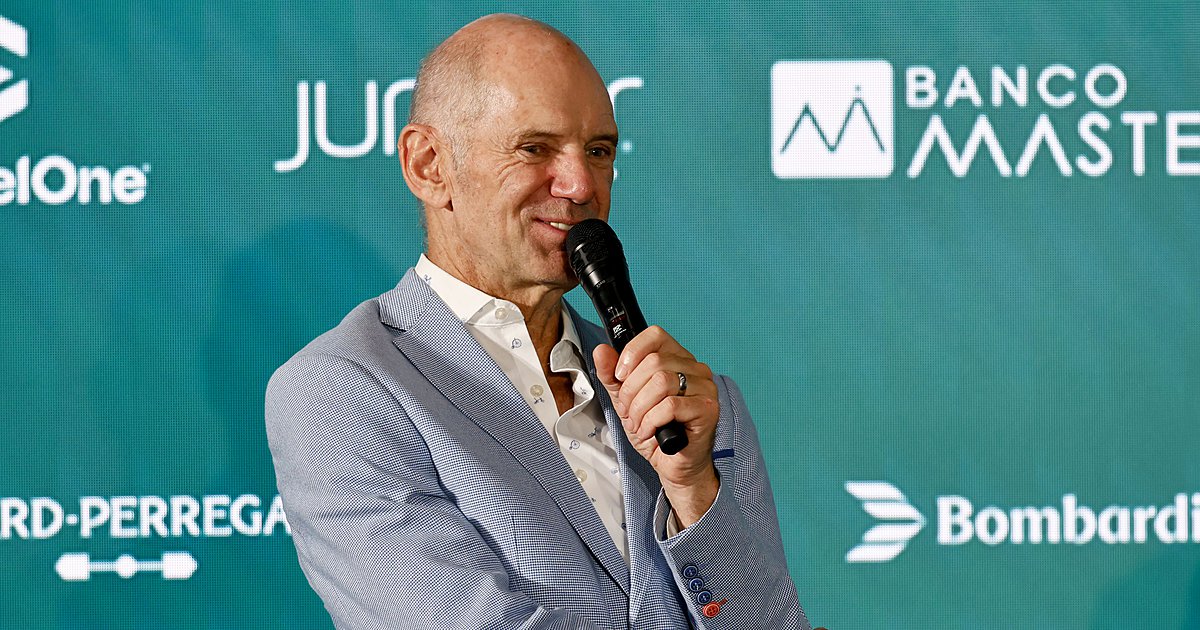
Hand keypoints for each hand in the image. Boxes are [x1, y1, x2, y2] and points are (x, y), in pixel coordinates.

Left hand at [593, 326, 719, 527]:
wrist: (673, 464)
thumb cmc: (655, 430)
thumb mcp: (625, 400)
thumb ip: (612, 375)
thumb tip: (601, 351)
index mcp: (677, 359)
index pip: (655, 335)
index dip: (631, 353)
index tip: (620, 376)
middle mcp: (695, 369)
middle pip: (654, 362)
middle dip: (631, 391)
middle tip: (628, 412)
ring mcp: (705, 387)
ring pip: (662, 382)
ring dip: (640, 408)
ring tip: (638, 424)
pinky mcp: (708, 409)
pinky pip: (671, 406)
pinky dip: (652, 421)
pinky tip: (650, 431)